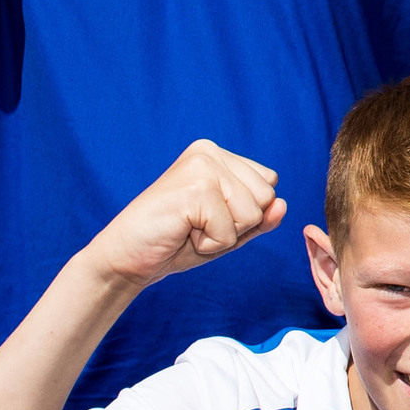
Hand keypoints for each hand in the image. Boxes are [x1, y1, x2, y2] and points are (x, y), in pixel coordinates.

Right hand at [83, 141, 282, 286]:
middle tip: (196, 225)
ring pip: (252, 214)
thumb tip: (282, 204)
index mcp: (218, 155)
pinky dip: (209, 245)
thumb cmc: (175, 242)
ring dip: (224, 235)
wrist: (127, 257)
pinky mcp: (195, 188)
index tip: (206, 217)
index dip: (244, 215)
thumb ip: (259, 219)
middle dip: (237, 225)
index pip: (268, 186)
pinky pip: (230, 233)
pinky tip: (182, 233)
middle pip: (266, 198)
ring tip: (189, 227)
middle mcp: (210, 152)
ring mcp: (202, 166)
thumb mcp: (228, 231)